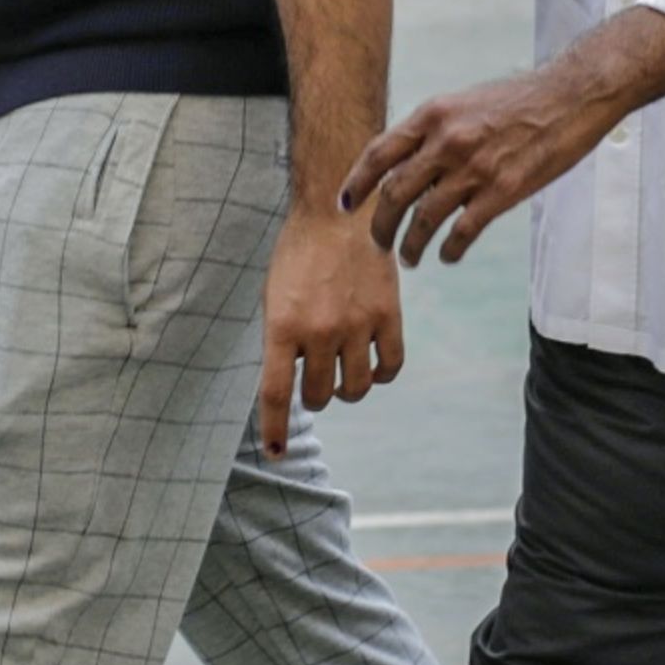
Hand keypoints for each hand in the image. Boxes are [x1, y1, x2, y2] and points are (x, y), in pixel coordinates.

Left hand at [256, 209, 402, 458]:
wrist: (339, 212)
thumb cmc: (300, 254)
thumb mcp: (275, 295)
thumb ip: (282, 339)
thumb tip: (294, 381)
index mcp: (282, 325)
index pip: (276, 393)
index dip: (275, 429)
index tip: (276, 452)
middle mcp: (319, 330)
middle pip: (319, 395)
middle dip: (314, 397)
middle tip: (314, 383)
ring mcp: (357, 324)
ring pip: (355, 388)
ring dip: (346, 391)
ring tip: (341, 376)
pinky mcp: (388, 315)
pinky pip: (390, 368)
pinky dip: (380, 376)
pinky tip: (371, 366)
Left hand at [342, 54, 633, 267]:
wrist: (570, 96)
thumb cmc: (519, 99)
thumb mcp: (464, 102)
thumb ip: (433, 130)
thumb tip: (406, 163)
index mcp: (433, 115)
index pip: (379, 154)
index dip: (356, 183)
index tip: (346, 205)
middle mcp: (446, 141)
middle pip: (394, 193)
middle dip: (380, 225)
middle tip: (379, 243)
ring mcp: (474, 168)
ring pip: (423, 219)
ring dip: (411, 245)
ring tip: (410, 258)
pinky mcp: (502, 191)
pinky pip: (462, 231)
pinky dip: (449, 249)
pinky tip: (446, 255)